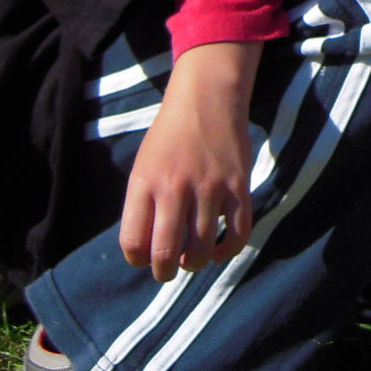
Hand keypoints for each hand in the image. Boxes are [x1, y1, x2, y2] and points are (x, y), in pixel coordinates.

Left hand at [119, 42, 258, 281]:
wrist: (207, 98)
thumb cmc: (170, 137)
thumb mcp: (143, 166)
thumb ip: (143, 206)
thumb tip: (148, 252)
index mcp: (144, 183)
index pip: (133, 243)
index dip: (137, 260)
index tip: (145, 256)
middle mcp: (174, 188)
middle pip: (164, 255)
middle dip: (164, 273)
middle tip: (168, 269)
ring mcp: (209, 188)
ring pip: (200, 251)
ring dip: (195, 263)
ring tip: (193, 258)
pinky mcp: (238, 187)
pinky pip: (237, 235)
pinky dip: (227, 252)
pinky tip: (219, 250)